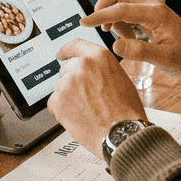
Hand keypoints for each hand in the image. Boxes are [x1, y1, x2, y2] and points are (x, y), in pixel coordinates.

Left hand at [47, 39, 149, 159]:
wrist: (123, 134)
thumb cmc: (126, 111)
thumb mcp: (120, 79)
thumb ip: (100, 70)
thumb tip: (89, 72)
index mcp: (99, 57)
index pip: (75, 46)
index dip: (66, 51)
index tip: (60, 55)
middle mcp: (81, 66)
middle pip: (66, 70)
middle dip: (72, 83)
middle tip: (85, 99)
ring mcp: (68, 83)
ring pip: (60, 88)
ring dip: (68, 98)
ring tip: (87, 111)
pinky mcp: (59, 100)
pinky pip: (53, 104)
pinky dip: (61, 111)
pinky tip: (78, 117)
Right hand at [79, 0, 180, 76]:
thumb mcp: (165, 59)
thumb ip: (140, 52)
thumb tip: (115, 45)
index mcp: (156, 14)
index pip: (121, 8)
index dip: (100, 15)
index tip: (84, 22)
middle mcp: (152, 6)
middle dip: (104, 7)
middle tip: (104, 29)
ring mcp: (150, 8)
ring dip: (113, 16)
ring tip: (125, 39)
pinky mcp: (149, 14)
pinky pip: (126, 9)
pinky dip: (121, 21)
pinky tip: (130, 38)